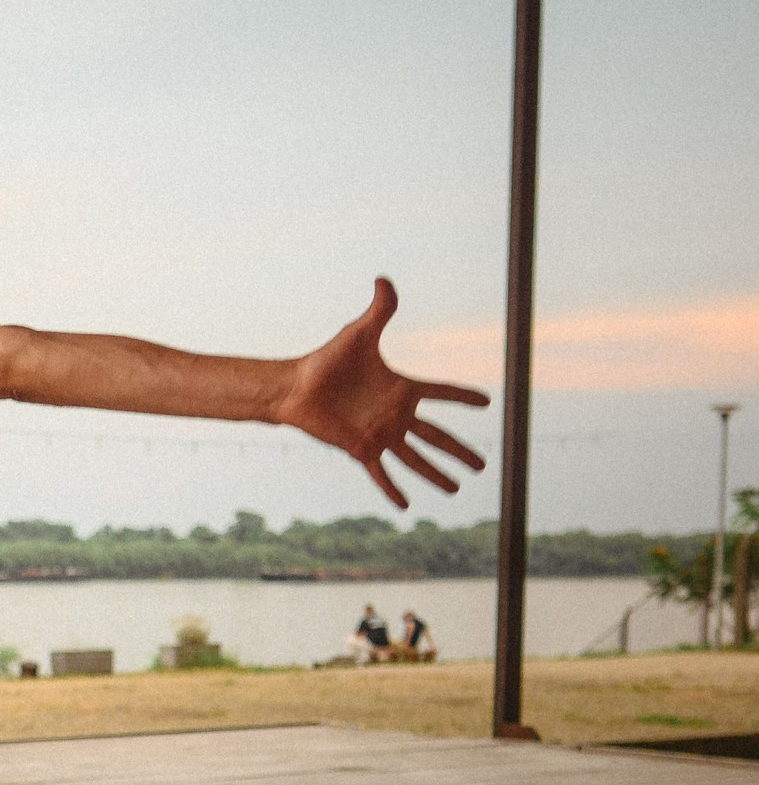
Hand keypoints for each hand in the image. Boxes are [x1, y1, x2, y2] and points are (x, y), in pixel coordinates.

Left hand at [277, 279, 488, 508]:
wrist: (296, 386)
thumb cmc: (327, 360)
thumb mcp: (358, 334)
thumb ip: (378, 311)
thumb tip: (384, 278)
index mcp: (402, 388)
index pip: (442, 393)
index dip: (463, 397)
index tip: (487, 402)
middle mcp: (396, 415)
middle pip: (438, 436)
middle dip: (461, 450)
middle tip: (484, 464)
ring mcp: (381, 434)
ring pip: (416, 459)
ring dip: (436, 475)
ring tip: (457, 489)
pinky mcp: (361, 449)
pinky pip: (381, 473)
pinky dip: (392, 488)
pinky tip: (405, 506)